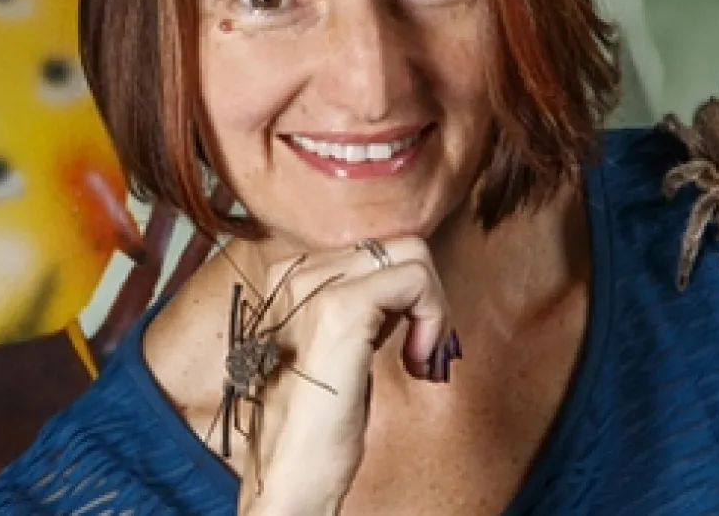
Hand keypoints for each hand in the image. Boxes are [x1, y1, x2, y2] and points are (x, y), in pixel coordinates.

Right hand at [235, 237, 455, 514]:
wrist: (287, 475)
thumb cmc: (312, 425)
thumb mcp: (335, 348)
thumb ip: (359, 307)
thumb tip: (406, 282)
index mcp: (285, 276)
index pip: (372, 246)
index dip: (404, 291)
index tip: (406, 339)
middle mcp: (292, 271)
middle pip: (396, 243)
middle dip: (425, 296)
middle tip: (420, 350)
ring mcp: (312, 287)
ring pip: (410, 253)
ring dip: (432, 307)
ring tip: (418, 357)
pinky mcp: (339, 308)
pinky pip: (415, 278)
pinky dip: (433, 319)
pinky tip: (415, 362)